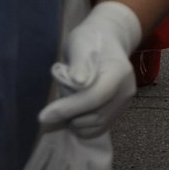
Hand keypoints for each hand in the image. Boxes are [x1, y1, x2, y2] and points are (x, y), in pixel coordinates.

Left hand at [36, 2, 142, 138]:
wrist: (106, 42)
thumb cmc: (89, 40)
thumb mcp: (80, 43)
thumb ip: (79, 63)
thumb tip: (78, 82)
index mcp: (119, 71)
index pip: (95, 96)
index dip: (69, 107)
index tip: (43, 116)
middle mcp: (126, 91)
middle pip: (94, 115)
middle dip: (70, 111)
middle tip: (60, 93)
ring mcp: (123, 103)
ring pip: (94, 125)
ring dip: (74, 118)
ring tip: (69, 98)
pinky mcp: (117, 113)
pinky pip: (97, 129)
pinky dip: (81, 125)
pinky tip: (74, 109)